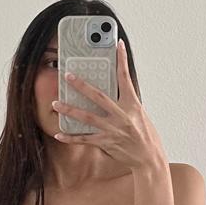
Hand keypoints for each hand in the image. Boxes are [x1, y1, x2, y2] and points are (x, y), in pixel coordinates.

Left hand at [52, 39, 167, 171]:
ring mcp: (113, 130)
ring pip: (87, 117)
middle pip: (98, 96)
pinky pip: (85, 139)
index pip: (126, 78)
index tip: (117, 44)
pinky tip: (59, 134)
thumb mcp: (140, 115)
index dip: (122, 60)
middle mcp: (122, 115)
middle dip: (81, 85)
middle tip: (67, 75)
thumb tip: (116, 92)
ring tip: (56, 104)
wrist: (149, 160)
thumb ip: (126, 104)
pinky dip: (71, 137)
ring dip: (70, 110)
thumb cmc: (146, 137)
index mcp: (132, 105)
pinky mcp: (106, 143)